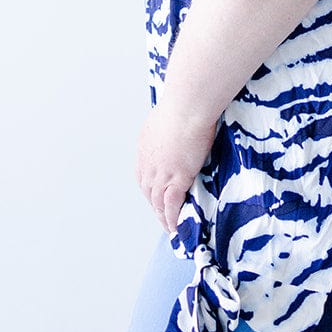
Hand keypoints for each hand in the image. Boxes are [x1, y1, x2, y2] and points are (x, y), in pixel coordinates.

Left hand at [136, 99, 218, 235]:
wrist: (188, 106)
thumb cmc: (183, 103)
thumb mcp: (169, 115)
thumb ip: (169, 126)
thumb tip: (178, 123)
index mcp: (145, 147)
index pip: (143, 175)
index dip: (150, 188)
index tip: (157, 196)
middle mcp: (148, 163)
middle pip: (148, 192)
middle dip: (155, 206)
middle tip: (163, 217)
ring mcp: (161, 173)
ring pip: (157, 203)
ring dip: (162, 217)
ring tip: (170, 228)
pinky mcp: (176, 178)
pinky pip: (171, 205)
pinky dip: (172, 218)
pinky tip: (176, 227)